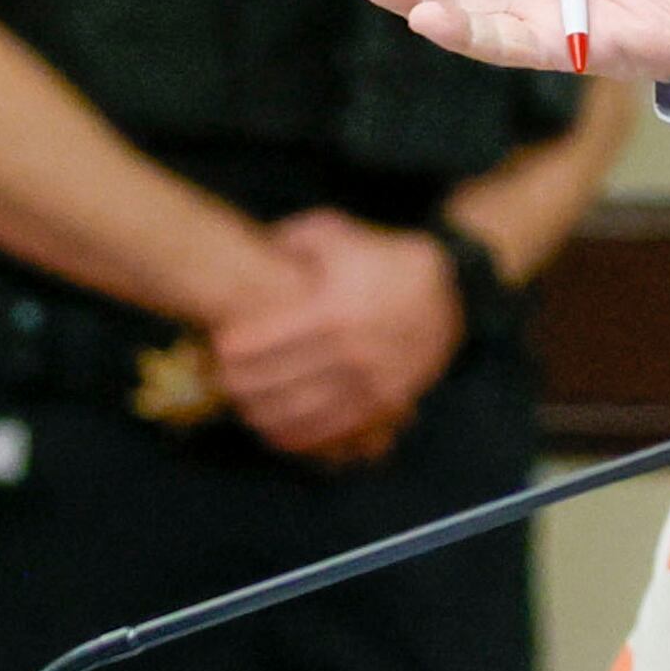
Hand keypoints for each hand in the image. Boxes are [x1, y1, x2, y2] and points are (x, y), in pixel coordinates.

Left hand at [210, 212, 462, 461]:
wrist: (449, 288)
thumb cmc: (382, 258)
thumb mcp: (338, 234)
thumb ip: (293, 241)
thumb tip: (254, 253)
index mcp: (335, 309)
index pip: (270, 339)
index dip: (238, 349)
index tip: (220, 349)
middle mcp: (352, 349)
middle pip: (280, 378)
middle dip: (244, 384)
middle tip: (223, 382)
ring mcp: (371, 379)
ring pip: (304, 409)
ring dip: (266, 413)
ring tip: (244, 407)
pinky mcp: (386, 401)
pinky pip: (336, 428)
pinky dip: (301, 436)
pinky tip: (276, 432)